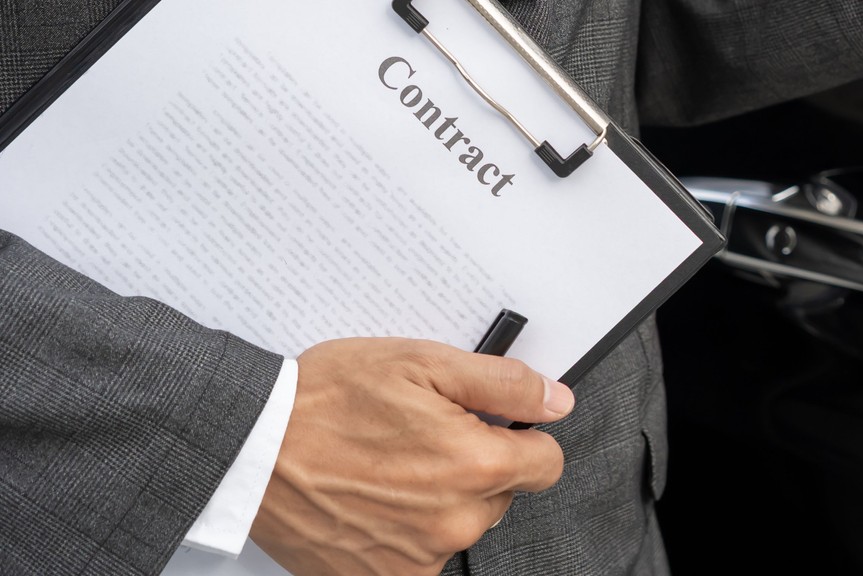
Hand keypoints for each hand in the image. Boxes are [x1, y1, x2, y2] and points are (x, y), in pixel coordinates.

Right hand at [251, 338, 572, 575]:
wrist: (249, 448)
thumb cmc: (328, 400)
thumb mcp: (425, 363)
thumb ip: (504, 384)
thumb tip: (557, 401)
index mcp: (474, 465)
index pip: (547, 464)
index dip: (524, 437)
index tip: (495, 426)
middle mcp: (454, 522)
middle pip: (501, 494)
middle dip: (476, 465)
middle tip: (422, 436)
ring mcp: (417, 559)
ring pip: (459, 525)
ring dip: (439, 499)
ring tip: (388, 465)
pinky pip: (420, 556)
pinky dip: (405, 532)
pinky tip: (372, 500)